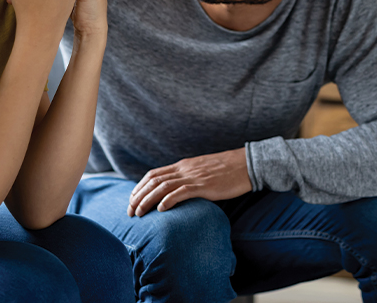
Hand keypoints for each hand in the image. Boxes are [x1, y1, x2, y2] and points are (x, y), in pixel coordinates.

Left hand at [127, 148, 251, 216]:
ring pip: (162, 187)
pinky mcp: (204, 185)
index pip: (153, 174)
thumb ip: (189, 178)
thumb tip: (178, 191)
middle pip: (153, 181)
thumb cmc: (227, 170)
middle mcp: (184, 169)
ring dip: (147, 200)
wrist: (246, 164)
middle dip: (138, 196)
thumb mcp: (202, 171)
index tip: (132, 200)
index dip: (139, 187)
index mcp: (183, 165)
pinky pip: (181, 192)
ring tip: (139, 213)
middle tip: (129, 211)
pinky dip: (168, 200)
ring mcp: (193, 177)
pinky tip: (161, 210)